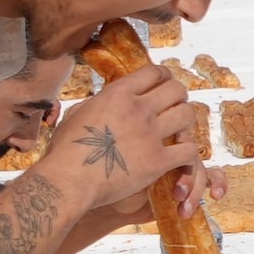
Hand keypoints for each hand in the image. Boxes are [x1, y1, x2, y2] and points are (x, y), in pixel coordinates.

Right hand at [42, 65, 200, 207]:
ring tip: (180, 130)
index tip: (165, 84)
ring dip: (186, 122)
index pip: (154, 72)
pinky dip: (189, 153)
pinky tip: (182, 158)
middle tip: (175, 108)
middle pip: (176, 90)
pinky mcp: (157, 161)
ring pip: (187, 115)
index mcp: (117, 94)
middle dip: (179, 97)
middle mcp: (138, 109)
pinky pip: (189, 150)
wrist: (69, 181)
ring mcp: (150, 134)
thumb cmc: (64, 151)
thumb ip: (95, 104)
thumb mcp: (76, 114)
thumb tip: (101, 102)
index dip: (164, 77)